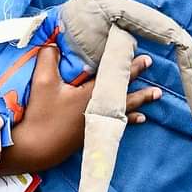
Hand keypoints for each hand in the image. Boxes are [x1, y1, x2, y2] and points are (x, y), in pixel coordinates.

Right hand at [4, 46, 159, 172]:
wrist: (33, 150)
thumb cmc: (40, 115)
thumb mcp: (42, 82)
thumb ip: (48, 58)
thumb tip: (54, 42)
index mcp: (91, 96)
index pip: (116, 78)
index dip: (131, 67)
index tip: (146, 60)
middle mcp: (98, 110)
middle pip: (125, 97)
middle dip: (142, 88)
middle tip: (158, 83)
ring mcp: (95, 124)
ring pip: (124, 110)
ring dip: (140, 103)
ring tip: (155, 96)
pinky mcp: (90, 135)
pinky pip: (116, 123)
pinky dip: (128, 119)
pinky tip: (139, 119)